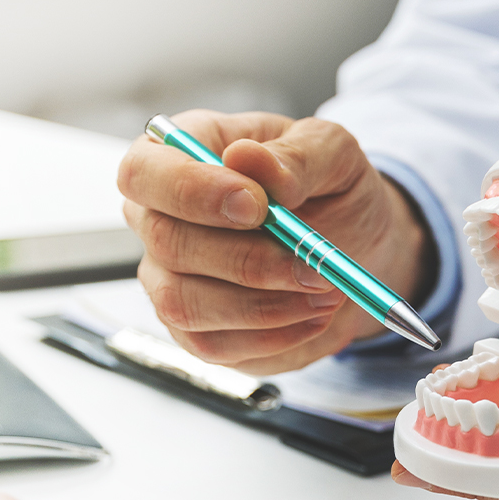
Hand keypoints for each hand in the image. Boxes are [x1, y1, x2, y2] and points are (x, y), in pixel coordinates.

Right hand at [118, 110, 430, 373]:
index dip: (191, 191)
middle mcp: (159, 218)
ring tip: (326, 290)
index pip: (144, 171)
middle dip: (247, 260)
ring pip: (184, 303)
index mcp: (179, 156)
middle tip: (315, 265)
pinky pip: (213, 345)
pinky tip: (314, 315)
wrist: (354, 248)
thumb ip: (295, 155)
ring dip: (264, 306)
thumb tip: (247, 159)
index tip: (258, 206)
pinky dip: (273, 336)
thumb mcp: (333, 154)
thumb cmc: (330, 189)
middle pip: (167, 243)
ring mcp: (167, 278)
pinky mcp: (192, 329)